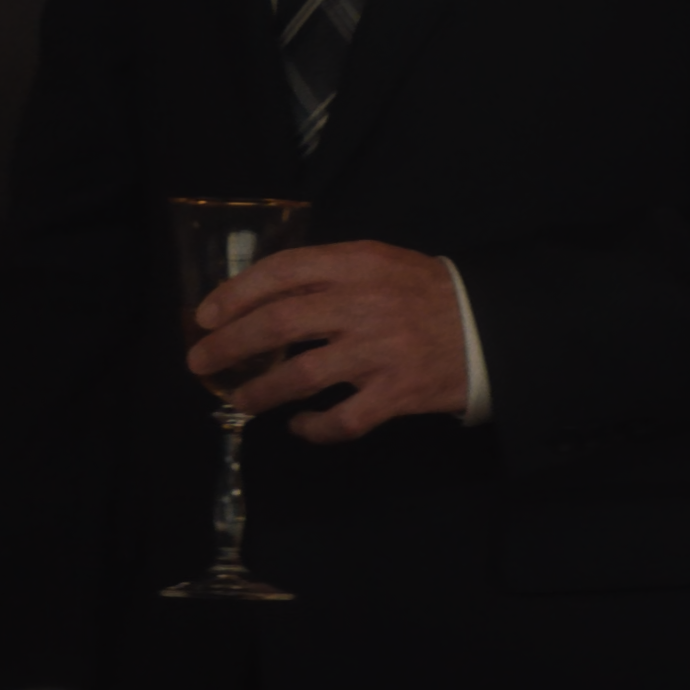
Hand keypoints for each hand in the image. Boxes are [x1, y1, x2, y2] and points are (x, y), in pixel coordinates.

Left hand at [186, 239, 466, 443]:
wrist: (489, 325)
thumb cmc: (423, 292)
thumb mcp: (378, 261)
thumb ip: (327, 271)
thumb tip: (260, 292)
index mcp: (355, 263)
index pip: (281, 271)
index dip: (236, 293)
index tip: (206, 315)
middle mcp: (363, 304)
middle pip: (279, 323)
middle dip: (230, 343)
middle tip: (199, 360)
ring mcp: (380, 351)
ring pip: (302, 375)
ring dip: (261, 391)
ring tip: (237, 399)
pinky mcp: (397, 393)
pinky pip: (344, 419)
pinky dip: (314, 427)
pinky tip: (299, 426)